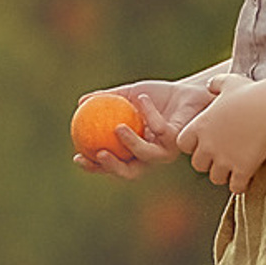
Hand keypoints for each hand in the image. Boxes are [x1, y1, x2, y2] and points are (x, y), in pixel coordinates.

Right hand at [73, 76, 214, 180]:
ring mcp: (167, 150)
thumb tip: (80, 103)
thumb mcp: (128, 94)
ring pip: (147, 156)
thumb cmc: (157, 97)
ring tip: (118, 127)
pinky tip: (141, 98)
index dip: (94, 167)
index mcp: (136, 151)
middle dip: (112, 168)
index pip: (113, 165)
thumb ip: (106, 99)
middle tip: (98, 153)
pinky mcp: (180, 139)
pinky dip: (149, 112)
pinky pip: (160, 128)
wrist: (187, 92)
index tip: (77, 156)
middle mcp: (151, 156)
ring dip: (131, 144)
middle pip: (129, 172)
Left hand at [179, 75, 265, 191]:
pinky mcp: (242, 169)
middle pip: (198, 165)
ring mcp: (224, 160)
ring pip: (215, 178)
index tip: (207, 141)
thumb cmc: (250, 93)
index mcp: (200, 127)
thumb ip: (215, 84)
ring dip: (224, 175)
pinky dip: (241, 184)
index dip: (193, 145)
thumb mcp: (228, 82)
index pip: (183, 144)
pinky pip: (235, 187)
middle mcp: (208, 146)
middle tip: (222, 157)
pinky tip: (248, 175)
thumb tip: (210, 85)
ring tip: (235, 167)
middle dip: (208, 163)